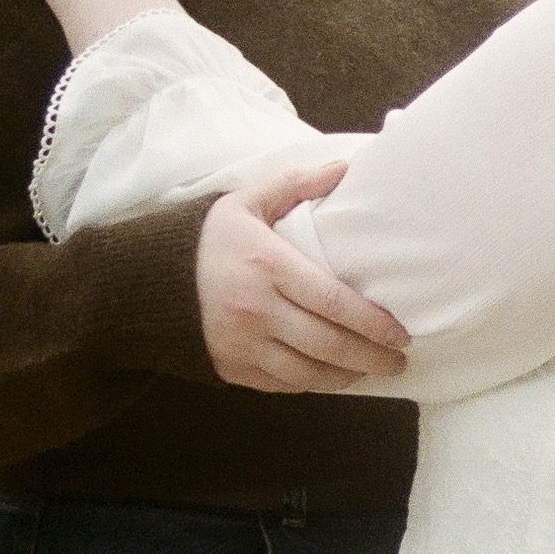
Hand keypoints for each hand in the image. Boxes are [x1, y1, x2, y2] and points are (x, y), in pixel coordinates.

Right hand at [196, 163, 409, 391]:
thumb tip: (344, 167)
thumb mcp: (249, 200)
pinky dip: (313, 384)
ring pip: (308, 373)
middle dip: (371, 356)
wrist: (154, 281)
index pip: (333, 301)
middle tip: (400, 360)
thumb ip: (297, 183)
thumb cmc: (211, 238)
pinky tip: (334, 376)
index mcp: (268, 266)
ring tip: (373, 369)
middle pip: (328, 344)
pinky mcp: (232, 369)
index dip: (373, 323)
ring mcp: (243, 345)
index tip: (401, 332)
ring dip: (347, 376)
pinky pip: (283, 385)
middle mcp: (256, 311)